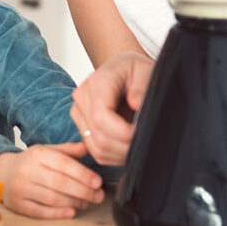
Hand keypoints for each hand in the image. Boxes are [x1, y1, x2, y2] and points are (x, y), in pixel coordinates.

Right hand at [0, 143, 103, 218]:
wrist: (1, 171)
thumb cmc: (30, 162)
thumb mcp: (46, 151)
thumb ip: (67, 150)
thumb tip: (88, 146)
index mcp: (37, 154)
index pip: (63, 164)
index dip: (83, 174)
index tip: (98, 182)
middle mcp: (27, 170)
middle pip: (60, 183)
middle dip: (83, 191)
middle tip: (98, 196)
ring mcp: (21, 188)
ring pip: (52, 198)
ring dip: (74, 202)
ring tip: (86, 203)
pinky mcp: (18, 204)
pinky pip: (40, 211)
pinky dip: (58, 213)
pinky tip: (71, 211)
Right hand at [70, 51, 153, 165]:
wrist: (123, 70)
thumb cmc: (135, 70)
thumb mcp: (145, 71)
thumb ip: (141, 87)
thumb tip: (136, 105)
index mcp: (97, 82)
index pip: (101, 117)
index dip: (123, 132)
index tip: (142, 132)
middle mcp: (82, 98)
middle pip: (99, 137)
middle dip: (126, 145)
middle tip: (147, 140)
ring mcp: (79, 114)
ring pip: (97, 148)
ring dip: (121, 153)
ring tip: (139, 143)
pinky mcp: (83, 127)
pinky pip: (96, 152)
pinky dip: (115, 155)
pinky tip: (128, 145)